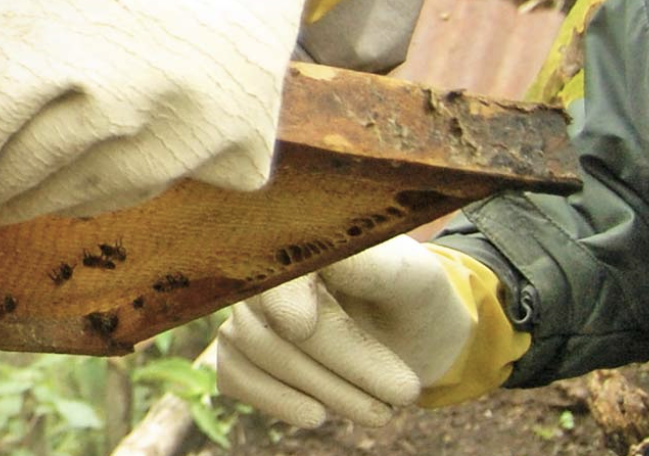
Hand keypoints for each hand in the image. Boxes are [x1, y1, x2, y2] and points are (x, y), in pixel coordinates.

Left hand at [0, 0, 335, 224]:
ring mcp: (180, 128)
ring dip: (40, 195)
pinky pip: (160, 191)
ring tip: (21, 177)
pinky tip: (108, 146)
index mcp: (29, 43)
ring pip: (81, 201)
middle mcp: (106, 98)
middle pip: (12, 188)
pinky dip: (126, 179)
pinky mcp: (239, 143)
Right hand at [215, 238, 480, 426]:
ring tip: (379, 411)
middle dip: (334, 365)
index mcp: (296, 234)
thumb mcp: (411, 279)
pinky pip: (231, 374)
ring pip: (251, 350)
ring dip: (318, 389)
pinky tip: (316, 413)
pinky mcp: (239, 349)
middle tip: (403, 394)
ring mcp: (244, 309)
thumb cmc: (415, 299)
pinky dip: (273, 399)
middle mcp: (258, 266)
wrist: (417, 335)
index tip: (299, 325)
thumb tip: (327, 261)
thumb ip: (370, 267)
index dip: (280, 294)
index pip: (272, 264)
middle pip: (268, 319)